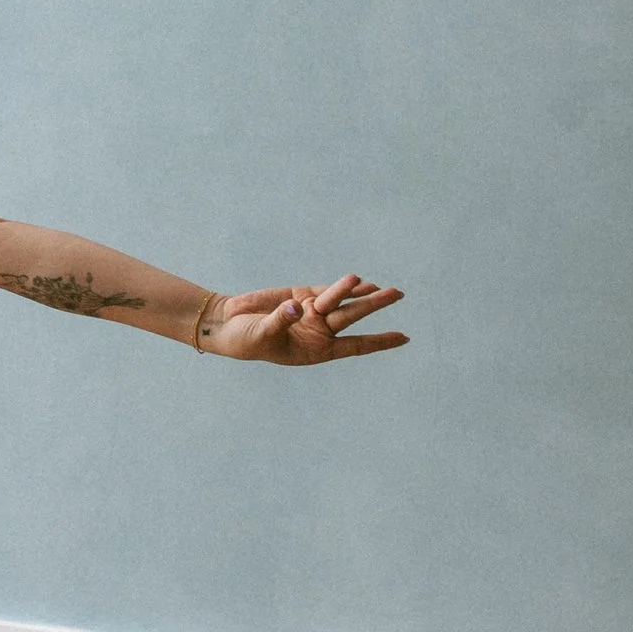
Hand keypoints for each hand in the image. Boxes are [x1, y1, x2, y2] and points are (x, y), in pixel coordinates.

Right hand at [201, 276, 407, 363]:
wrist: (228, 325)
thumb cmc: (246, 339)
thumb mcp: (261, 335)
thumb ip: (281, 321)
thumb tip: (298, 306)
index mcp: (315, 349)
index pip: (354, 346)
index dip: (379, 342)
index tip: (404, 337)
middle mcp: (319, 331)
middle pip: (352, 317)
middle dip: (375, 306)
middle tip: (397, 294)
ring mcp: (312, 313)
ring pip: (341, 301)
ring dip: (361, 293)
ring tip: (383, 285)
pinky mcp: (301, 296)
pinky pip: (328, 290)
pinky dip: (344, 287)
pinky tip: (362, 282)